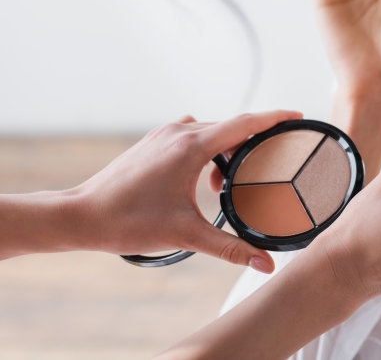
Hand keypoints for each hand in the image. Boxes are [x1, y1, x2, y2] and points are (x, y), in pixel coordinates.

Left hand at [70, 110, 300, 270]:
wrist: (80, 216)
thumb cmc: (128, 222)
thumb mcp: (186, 235)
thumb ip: (230, 248)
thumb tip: (265, 264)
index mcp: (192, 146)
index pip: (246, 123)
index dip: (276, 119)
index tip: (299, 118)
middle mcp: (179, 132)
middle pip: (231, 127)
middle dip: (254, 143)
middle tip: (272, 160)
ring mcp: (164, 134)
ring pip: (211, 131)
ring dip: (228, 150)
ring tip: (229, 182)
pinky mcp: (153, 141)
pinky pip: (193, 135)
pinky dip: (208, 149)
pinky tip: (203, 177)